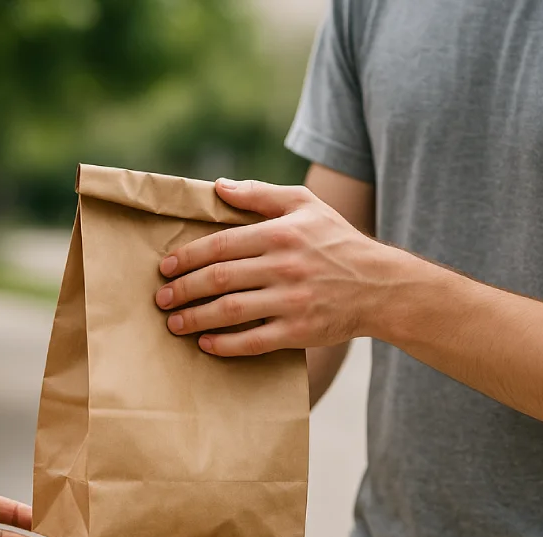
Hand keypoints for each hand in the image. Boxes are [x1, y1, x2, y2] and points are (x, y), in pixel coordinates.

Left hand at [154, 178, 396, 355]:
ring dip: (196, 318)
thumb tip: (218, 187)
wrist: (380, 286)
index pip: (221, 244)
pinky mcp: (299, 331)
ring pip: (230, 311)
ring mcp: (291, 301)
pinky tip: (206, 344)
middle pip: (219, 278)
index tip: (167, 267)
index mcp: (281, 233)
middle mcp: (284, 266)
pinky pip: (253, 341)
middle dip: (184, 289)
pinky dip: (225, 345)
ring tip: (174, 323)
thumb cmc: (337, 242)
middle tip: (162, 298)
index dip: (188, 257)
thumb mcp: (305, 205)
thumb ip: (260, 194)